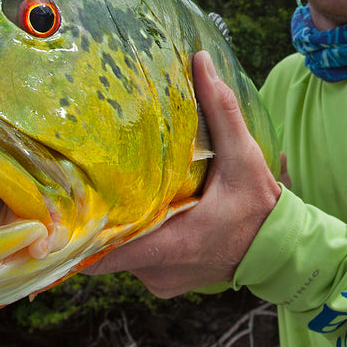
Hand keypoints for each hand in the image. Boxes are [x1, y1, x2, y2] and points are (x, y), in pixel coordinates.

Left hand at [81, 51, 281, 297]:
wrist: (281, 250)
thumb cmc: (260, 206)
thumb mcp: (243, 156)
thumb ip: (220, 111)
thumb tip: (201, 62)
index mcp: (170, 246)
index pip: (102, 255)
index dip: (80, 234)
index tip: (65, 206)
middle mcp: (158, 271)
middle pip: (108, 248)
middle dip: (103, 219)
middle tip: (94, 183)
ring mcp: (161, 282)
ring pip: (123, 255)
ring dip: (123, 229)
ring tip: (121, 195)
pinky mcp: (166, 284)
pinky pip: (139, 263)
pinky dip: (139, 242)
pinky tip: (147, 215)